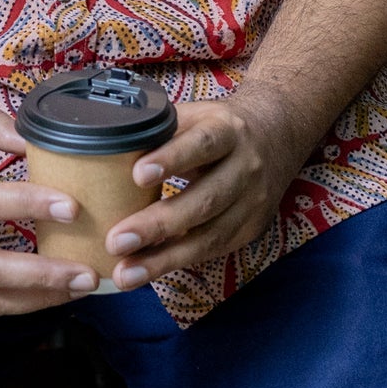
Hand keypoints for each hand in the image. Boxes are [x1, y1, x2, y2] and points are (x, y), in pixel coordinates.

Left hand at [103, 87, 310, 289]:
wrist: (277, 135)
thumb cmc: (218, 125)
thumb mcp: (197, 114)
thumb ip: (163, 128)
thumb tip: (109, 140)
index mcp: (228, 130)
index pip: (202, 143)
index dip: (172, 159)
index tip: (137, 175)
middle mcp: (246, 168)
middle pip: (205, 200)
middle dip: (159, 224)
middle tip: (116, 241)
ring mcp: (251, 203)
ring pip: (209, 236)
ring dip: (164, 259)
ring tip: (125, 273)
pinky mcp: (249, 229)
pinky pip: (211, 251)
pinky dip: (177, 262)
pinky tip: (146, 271)